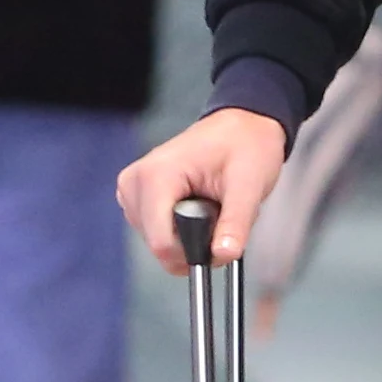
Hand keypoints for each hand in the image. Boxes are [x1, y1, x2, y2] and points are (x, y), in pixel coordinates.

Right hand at [114, 106, 291, 271]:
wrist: (241, 127)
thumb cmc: (245, 146)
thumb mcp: (249, 184)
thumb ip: (236, 223)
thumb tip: (224, 254)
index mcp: (155, 176)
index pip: (161, 243)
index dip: (195, 251)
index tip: (221, 236)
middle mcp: (134, 183)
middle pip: (159, 245)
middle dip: (194, 244)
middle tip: (219, 214)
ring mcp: (132, 191)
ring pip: (158, 244)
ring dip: (189, 237)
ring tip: (210, 206)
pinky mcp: (136, 199)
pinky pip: (157, 235)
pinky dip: (180, 231)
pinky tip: (196, 209)